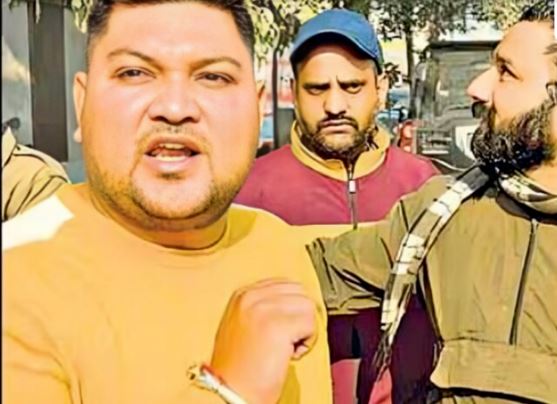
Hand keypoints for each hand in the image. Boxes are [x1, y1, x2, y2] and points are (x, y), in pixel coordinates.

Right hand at [210, 278, 318, 403]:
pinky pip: (311, 325)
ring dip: (304, 330)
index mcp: (242, 294)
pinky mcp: (277, 326)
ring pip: (308, 307)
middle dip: (300, 316)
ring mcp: (263, 309)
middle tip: (286, 340)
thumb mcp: (243, 325)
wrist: (230, 392)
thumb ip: (265, 307)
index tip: (283, 329)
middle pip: (300, 293)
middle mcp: (251, 296)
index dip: (292, 309)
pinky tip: (290, 355)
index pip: (287, 284)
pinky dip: (307, 343)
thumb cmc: (239, 367)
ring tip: (286, 348)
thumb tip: (297, 302)